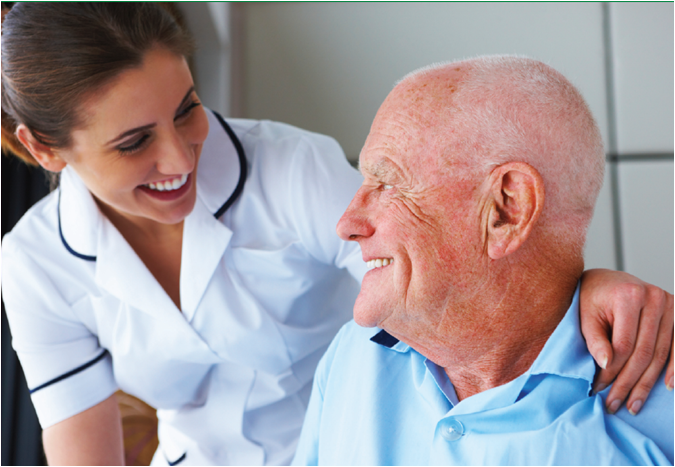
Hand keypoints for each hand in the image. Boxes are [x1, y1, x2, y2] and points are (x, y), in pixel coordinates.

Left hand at [579, 269, 673, 414]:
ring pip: (660, 354)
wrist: (604, 280)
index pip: (623, 345)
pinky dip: (673, 368)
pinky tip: (666, 387)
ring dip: (647, 383)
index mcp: (629, 295)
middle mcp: (654, 298)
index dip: (611, 371)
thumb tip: (605, 365)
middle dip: (628, 382)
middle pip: (644, 352)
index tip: (598, 388)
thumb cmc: (591, 298)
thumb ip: (595, 340)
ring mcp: (669, 305)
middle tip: (615, 404)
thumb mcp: (585, 316)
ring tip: (633, 404)